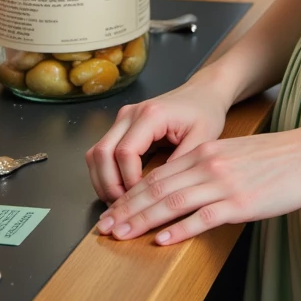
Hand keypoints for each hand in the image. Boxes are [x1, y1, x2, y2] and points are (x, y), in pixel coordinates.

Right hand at [85, 76, 230, 202]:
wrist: (203, 93)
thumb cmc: (205, 113)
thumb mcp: (203, 139)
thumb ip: (181, 163)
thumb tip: (159, 192)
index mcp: (151, 114)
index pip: (125, 153)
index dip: (129, 180)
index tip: (143, 199)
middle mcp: (130, 114)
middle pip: (103, 153)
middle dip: (110, 185)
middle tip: (124, 208)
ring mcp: (122, 119)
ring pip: (95, 153)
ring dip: (102, 181)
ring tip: (119, 203)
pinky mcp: (120, 126)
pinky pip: (101, 152)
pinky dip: (104, 173)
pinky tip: (117, 190)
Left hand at [93, 123, 300, 245]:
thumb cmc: (277, 156)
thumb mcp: (234, 153)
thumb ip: (208, 166)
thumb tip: (184, 186)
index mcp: (204, 152)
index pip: (157, 175)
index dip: (130, 195)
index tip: (112, 211)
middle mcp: (208, 165)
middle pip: (156, 189)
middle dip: (126, 210)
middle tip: (103, 228)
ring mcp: (223, 185)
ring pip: (172, 203)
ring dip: (142, 221)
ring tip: (121, 236)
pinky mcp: (240, 204)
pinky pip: (202, 218)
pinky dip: (178, 230)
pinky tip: (161, 240)